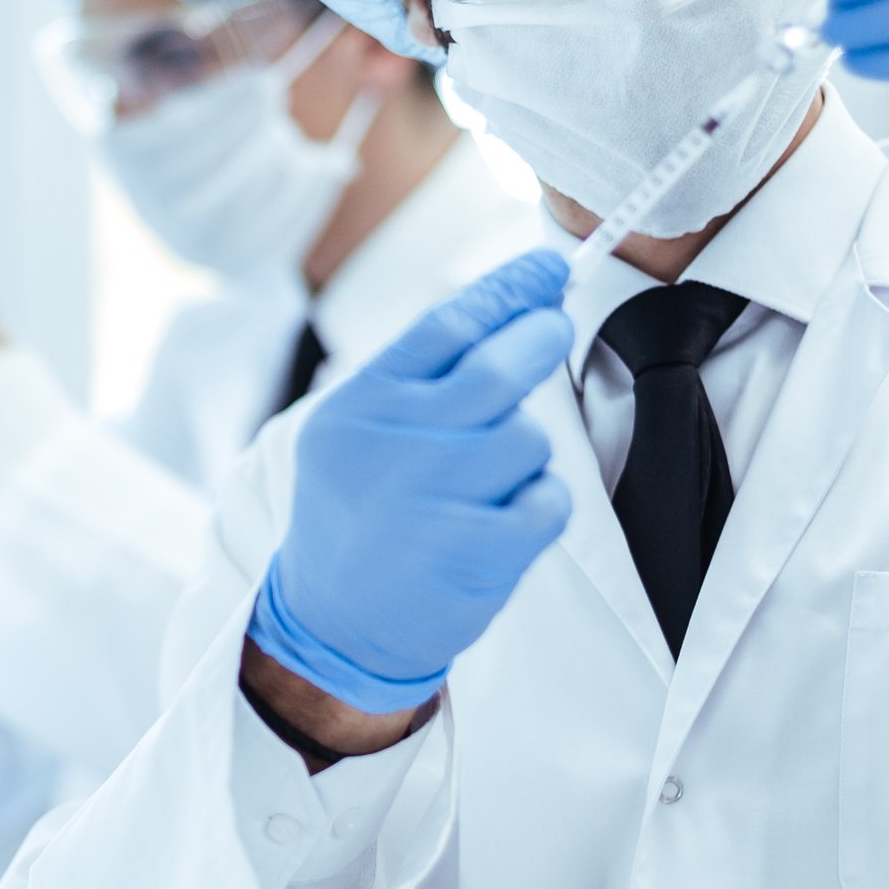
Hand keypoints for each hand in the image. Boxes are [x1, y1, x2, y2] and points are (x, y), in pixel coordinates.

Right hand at [248, 250, 575, 713]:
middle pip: (497, 371)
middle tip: (554, 325)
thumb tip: (508, 307)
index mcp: (362, 406)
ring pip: (528, 438)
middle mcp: (395, 448)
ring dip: (526, 448)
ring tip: (489, 475)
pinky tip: (505, 517)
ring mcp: (436, 501)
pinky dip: (541, 502)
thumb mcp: (356, 429)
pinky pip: (547, 500)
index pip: (447, 325)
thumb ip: (418, 377)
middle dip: (538, 336)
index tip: (549, 267)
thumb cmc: (359, 510)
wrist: (334, 621)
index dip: (508, 289)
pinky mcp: (476, 553)